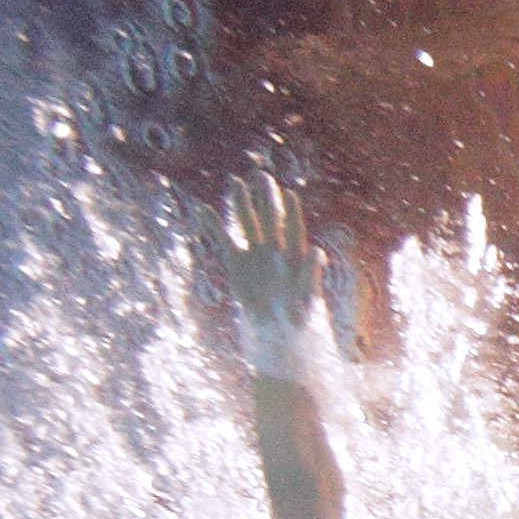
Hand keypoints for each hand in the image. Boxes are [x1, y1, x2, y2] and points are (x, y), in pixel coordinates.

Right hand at [215, 173, 313, 343]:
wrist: (279, 343)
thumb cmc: (300, 327)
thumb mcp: (308, 302)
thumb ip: (310, 276)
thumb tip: (316, 252)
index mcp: (295, 262)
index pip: (295, 231)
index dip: (292, 212)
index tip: (289, 193)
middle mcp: (276, 255)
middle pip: (271, 221)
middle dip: (266, 199)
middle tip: (262, 175)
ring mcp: (256, 258)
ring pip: (248, 226)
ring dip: (242, 205)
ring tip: (236, 182)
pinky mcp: (238, 267)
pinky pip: (224, 242)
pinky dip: (214, 227)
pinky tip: (203, 209)